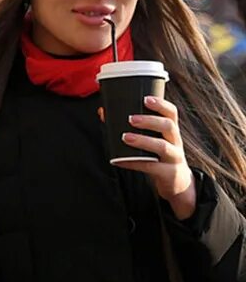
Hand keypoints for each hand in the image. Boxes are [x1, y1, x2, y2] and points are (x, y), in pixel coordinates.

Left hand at [121, 96, 196, 219]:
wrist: (177, 182)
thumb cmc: (159, 154)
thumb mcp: (152, 138)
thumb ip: (131, 126)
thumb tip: (103, 111)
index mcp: (170, 130)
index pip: (171, 113)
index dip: (161, 104)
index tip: (145, 99)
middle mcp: (176, 142)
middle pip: (169, 126)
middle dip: (150, 121)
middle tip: (131, 119)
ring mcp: (174, 158)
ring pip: (163, 147)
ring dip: (143, 141)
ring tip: (125, 137)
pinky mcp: (168, 173)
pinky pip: (151, 167)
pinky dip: (133, 163)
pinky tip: (119, 160)